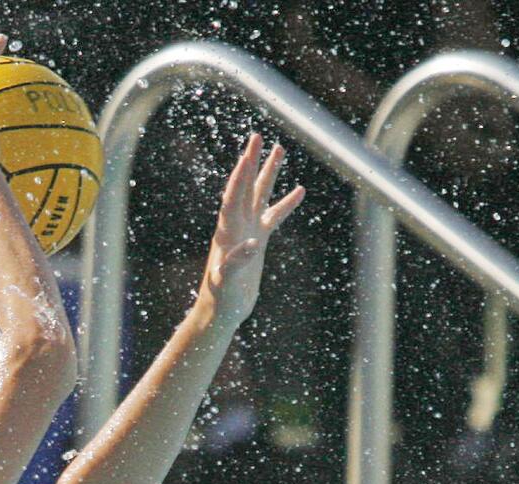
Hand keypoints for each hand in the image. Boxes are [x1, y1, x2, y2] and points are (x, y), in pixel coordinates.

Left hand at [198, 133, 305, 323]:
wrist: (221, 310)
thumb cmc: (219, 297)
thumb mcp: (225, 281)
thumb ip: (235, 263)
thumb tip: (251, 245)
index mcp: (227, 231)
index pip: (234, 196)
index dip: (241, 174)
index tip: (248, 153)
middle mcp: (236, 226)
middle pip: (246, 187)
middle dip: (252, 162)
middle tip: (258, 137)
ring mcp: (247, 231)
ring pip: (260, 196)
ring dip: (269, 174)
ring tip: (280, 150)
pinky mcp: (258, 241)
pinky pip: (273, 217)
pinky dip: (285, 204)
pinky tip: (299, 191)